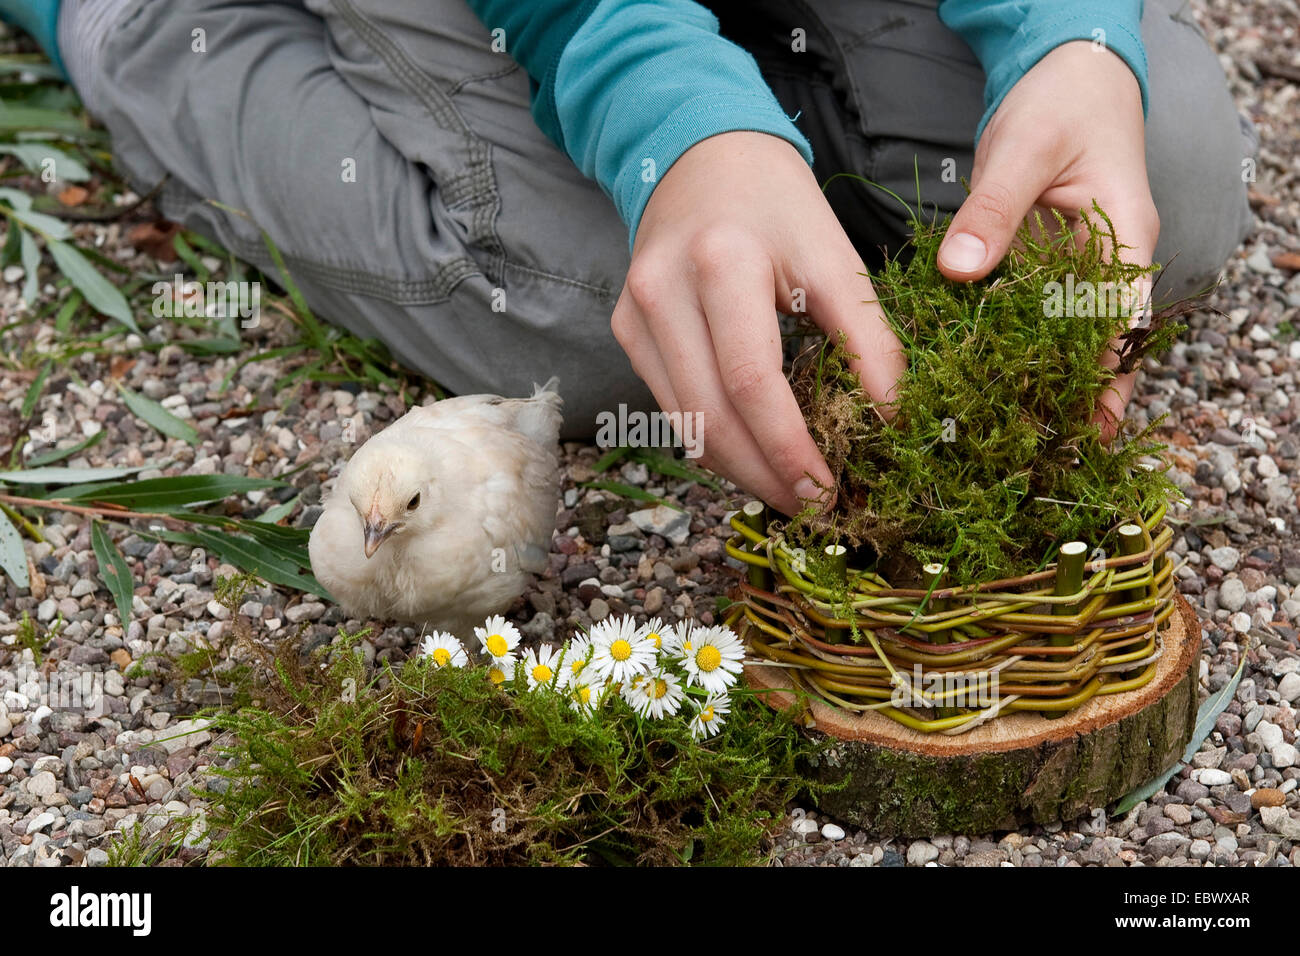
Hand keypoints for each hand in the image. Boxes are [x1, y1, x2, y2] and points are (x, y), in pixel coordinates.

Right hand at [611, 131, 905, 515]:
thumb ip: (868, 338)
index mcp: (723, 263)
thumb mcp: (833, 255)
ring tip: (789, 490)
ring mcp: (635, 314)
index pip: (752, 382)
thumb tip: (893, 421)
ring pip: (684, 423)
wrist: (701, 156)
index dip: (791, 449)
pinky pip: (671, 406)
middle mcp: (664, 292)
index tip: (830, 490)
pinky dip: (715, 440)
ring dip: (739, 470)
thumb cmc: (776, 204)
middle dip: (765, 476)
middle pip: (710, 417)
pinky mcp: (626, 330)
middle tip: (813, 506)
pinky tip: (754, 454)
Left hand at [936, 40, 1157, 440]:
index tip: (1084, 431)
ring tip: (1008, 440)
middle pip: (1095, 347)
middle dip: (1070, 400)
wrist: (1066, 73)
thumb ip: (993, 211)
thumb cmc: (1060, 103)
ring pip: (1063, 338)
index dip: (1105, 382)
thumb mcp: (1024, 151)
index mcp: (1124, 241)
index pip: (1120, 326)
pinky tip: (981, 382)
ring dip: (1040, 384)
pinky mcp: (1043, 263)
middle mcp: (1108, 263)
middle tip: (1036, 457)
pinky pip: (1030, 314)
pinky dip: (1011, 347)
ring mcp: (1077, 266)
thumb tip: (960, 273)